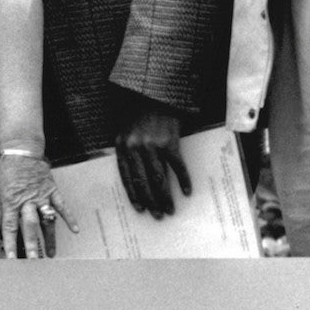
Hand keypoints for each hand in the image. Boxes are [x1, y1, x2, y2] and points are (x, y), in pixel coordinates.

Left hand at [0, 151, 76, 258]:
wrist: (20, 150)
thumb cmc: (6, 172)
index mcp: (10, 202)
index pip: (9, 227)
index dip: (10, 243)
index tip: (11, 258)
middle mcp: (26, 201)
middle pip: (29, 225)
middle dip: (31, 244)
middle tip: (33, 260)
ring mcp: (41, 196)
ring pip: (46, 220)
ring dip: (49, 238)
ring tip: (50, 255)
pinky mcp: (52, 190)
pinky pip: (62, 206)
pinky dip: (69, 218)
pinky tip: (75, 230)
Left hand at [115, 95, 190, 217]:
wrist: (155, 93)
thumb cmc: (140, 114)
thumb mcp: (127, 132)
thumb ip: (129, 152)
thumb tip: (138, 178)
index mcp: (122, 147)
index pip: (127, 178)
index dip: (134, 195)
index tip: (140, 209)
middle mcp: (135, 148)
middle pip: (143, 182)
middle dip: (151, 201)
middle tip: (158, 215)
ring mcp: (152, 145)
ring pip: (159, 178)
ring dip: (165, 197)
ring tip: (170, 210)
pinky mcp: (169, 142)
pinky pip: (177, 166)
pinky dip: (183, 180)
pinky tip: (187, 191)